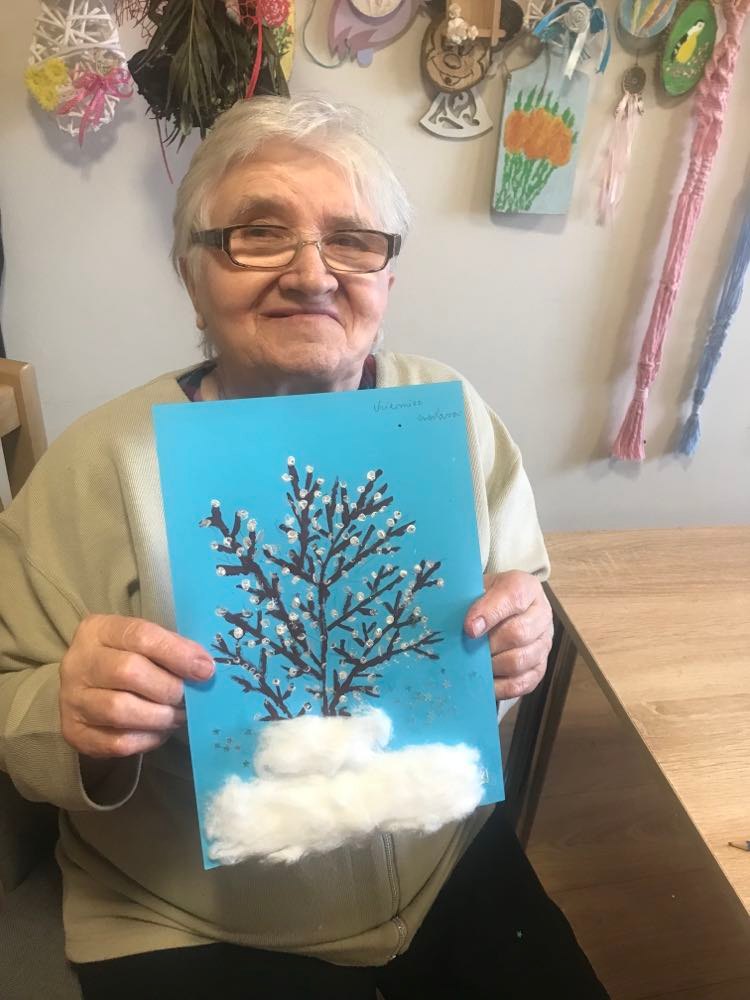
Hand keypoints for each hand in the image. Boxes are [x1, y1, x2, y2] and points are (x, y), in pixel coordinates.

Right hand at [60, 614, 213, 758]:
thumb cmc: (126, 659)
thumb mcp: (145, 643)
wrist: (86, 689)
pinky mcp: (75, 733)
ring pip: (120, 710)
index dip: (177, 653)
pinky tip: (160, 730)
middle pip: (128, 672)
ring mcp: (72, 699)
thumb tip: (204, 667)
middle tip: (189, 698)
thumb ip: (172, 649)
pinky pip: (117, 742)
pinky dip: (147, 739)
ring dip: (160, 716)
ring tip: (178, 715)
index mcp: (98, 630)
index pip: (141, 635)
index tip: (205, 670)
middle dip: (169, 688)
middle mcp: (78, 662)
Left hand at [464, 571, 552, 700]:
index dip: (490, 613)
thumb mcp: (477, 589)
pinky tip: (484, 681)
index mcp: (526, 588)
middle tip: (467, 649)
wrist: (499, 609)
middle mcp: (542, 614)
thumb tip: (463, 630)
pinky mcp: (540, 668)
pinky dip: (500, 686)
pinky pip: (522, 683)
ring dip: (493, 665)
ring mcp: (544, 643)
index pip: (513, 598)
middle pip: (519, 633)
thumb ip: (470, 602)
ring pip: (520, 661)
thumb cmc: (485, 599)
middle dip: (488, 645)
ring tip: (474, 664)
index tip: (469, 628)